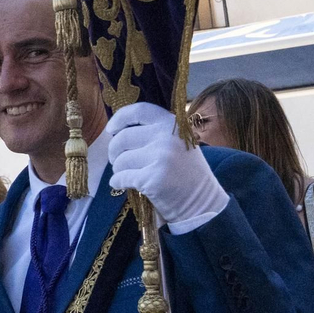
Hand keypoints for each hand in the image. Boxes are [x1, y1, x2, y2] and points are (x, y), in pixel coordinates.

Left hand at [106, 103, 228, 228]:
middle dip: (114, 152)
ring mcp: (161, 158)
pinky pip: (121, 177)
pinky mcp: (153, 179)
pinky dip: (117, 182)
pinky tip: (122, 184)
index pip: (138, 111)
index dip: (119, 119)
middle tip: (118, 161)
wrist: (202, 202)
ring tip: (128, 174)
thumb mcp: (176, 142)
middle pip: (122, 138)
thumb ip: (154, 132)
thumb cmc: (184, 171)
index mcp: (172, 124)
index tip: (111, 129)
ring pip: (120, 160)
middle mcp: (167, 137)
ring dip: (118, 169)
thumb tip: (118, 130)